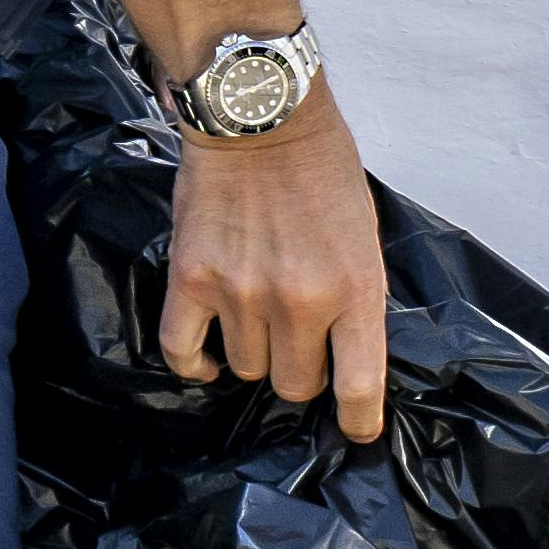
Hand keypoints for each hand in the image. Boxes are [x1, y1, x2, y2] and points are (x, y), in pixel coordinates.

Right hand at [162, 99, 389, 440]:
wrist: (260, 117)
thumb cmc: (322, 168)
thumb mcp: (365, 234)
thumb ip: (355, 295)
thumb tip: (346, 353)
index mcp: (355, 289)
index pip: (359, 386)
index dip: (357, 421)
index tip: (355, 432)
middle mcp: (299, 301)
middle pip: (294, 386)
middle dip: (300, 374)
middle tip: (299, 346)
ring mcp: (241, 293)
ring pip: (244, 369)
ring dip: (252, 355)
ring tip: (255, 323)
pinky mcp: (192, 279)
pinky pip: (183, 351)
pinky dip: (195, 363)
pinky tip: (207, 358)